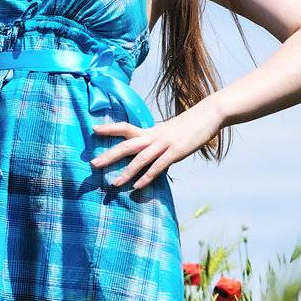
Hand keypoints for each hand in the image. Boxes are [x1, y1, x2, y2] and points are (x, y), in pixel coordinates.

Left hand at [89, 98, 223, 189]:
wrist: (208, 115)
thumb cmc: (187, 126)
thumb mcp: (168, 132)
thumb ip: (156, 142)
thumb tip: (148, 155)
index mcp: (150, 130)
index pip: (125, 127)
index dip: (110, 128)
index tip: (93, 129)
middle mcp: (153, 136)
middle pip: (127, 145)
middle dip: (109, 156)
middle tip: (92, 165)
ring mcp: (164, 144)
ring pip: (141, 158)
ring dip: (126, 172)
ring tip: (114, 184)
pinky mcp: (176, 152)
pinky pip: (159, 166)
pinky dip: (147, 176)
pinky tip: (138, 186)